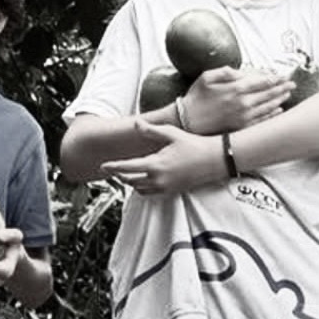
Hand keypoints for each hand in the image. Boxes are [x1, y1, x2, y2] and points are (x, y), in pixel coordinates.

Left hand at [99, 120, 225, 194]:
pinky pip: (151, 194)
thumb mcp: (172, 134)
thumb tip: (136, 124)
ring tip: (126, 174)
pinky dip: (142, 188)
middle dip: (120, 175)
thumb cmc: (195, 145)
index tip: (103, 166)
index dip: (113, 167)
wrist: (216, 160)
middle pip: (130, 181)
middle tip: (112, 169)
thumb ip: (151, 130)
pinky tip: (142, 181)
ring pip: (139, 189)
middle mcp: (159, 179)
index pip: (127, 168)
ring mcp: (166, 188)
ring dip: (131, 183)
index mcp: (156, 165)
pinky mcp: (172, 191)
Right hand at [182, 66, 291, 133]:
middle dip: (282, 88)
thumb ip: (225, 71)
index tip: (282, 76)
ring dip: (279, 99)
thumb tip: (241, 72)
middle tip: (291, 84)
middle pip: (269, 93)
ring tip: (287, 94)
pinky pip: (262, 120)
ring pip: (268, 106)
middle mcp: (243, 103)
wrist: (188, 121)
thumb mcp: (206, 77)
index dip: (274, 78)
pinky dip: (272, 114)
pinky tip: (278, 110)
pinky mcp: (242, 127)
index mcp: (235, 88)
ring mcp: (244, 116)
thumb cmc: (196, 98)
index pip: (262, 81)